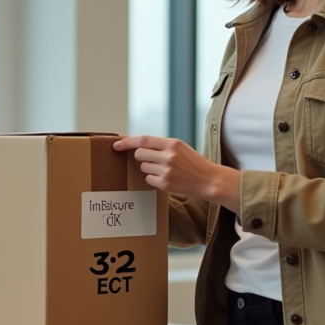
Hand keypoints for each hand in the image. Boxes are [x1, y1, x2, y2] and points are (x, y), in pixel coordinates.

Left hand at [113, 135, 240, 212]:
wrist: (208, 180)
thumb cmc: (193, 163)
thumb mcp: (180, 148)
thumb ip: (161, 145)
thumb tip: (137, 145)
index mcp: (172, 143)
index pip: (143, 140)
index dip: (127, 142)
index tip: (116, 144)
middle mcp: (168, 156)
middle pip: (139, 154)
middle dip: (141, 157)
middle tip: (152, 160)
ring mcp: (167, 171)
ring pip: (143, 167)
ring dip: (149, 168)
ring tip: (165, 170)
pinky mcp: (165, 184)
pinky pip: (148, 179)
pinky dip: (153, 179)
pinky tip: (167, 178)